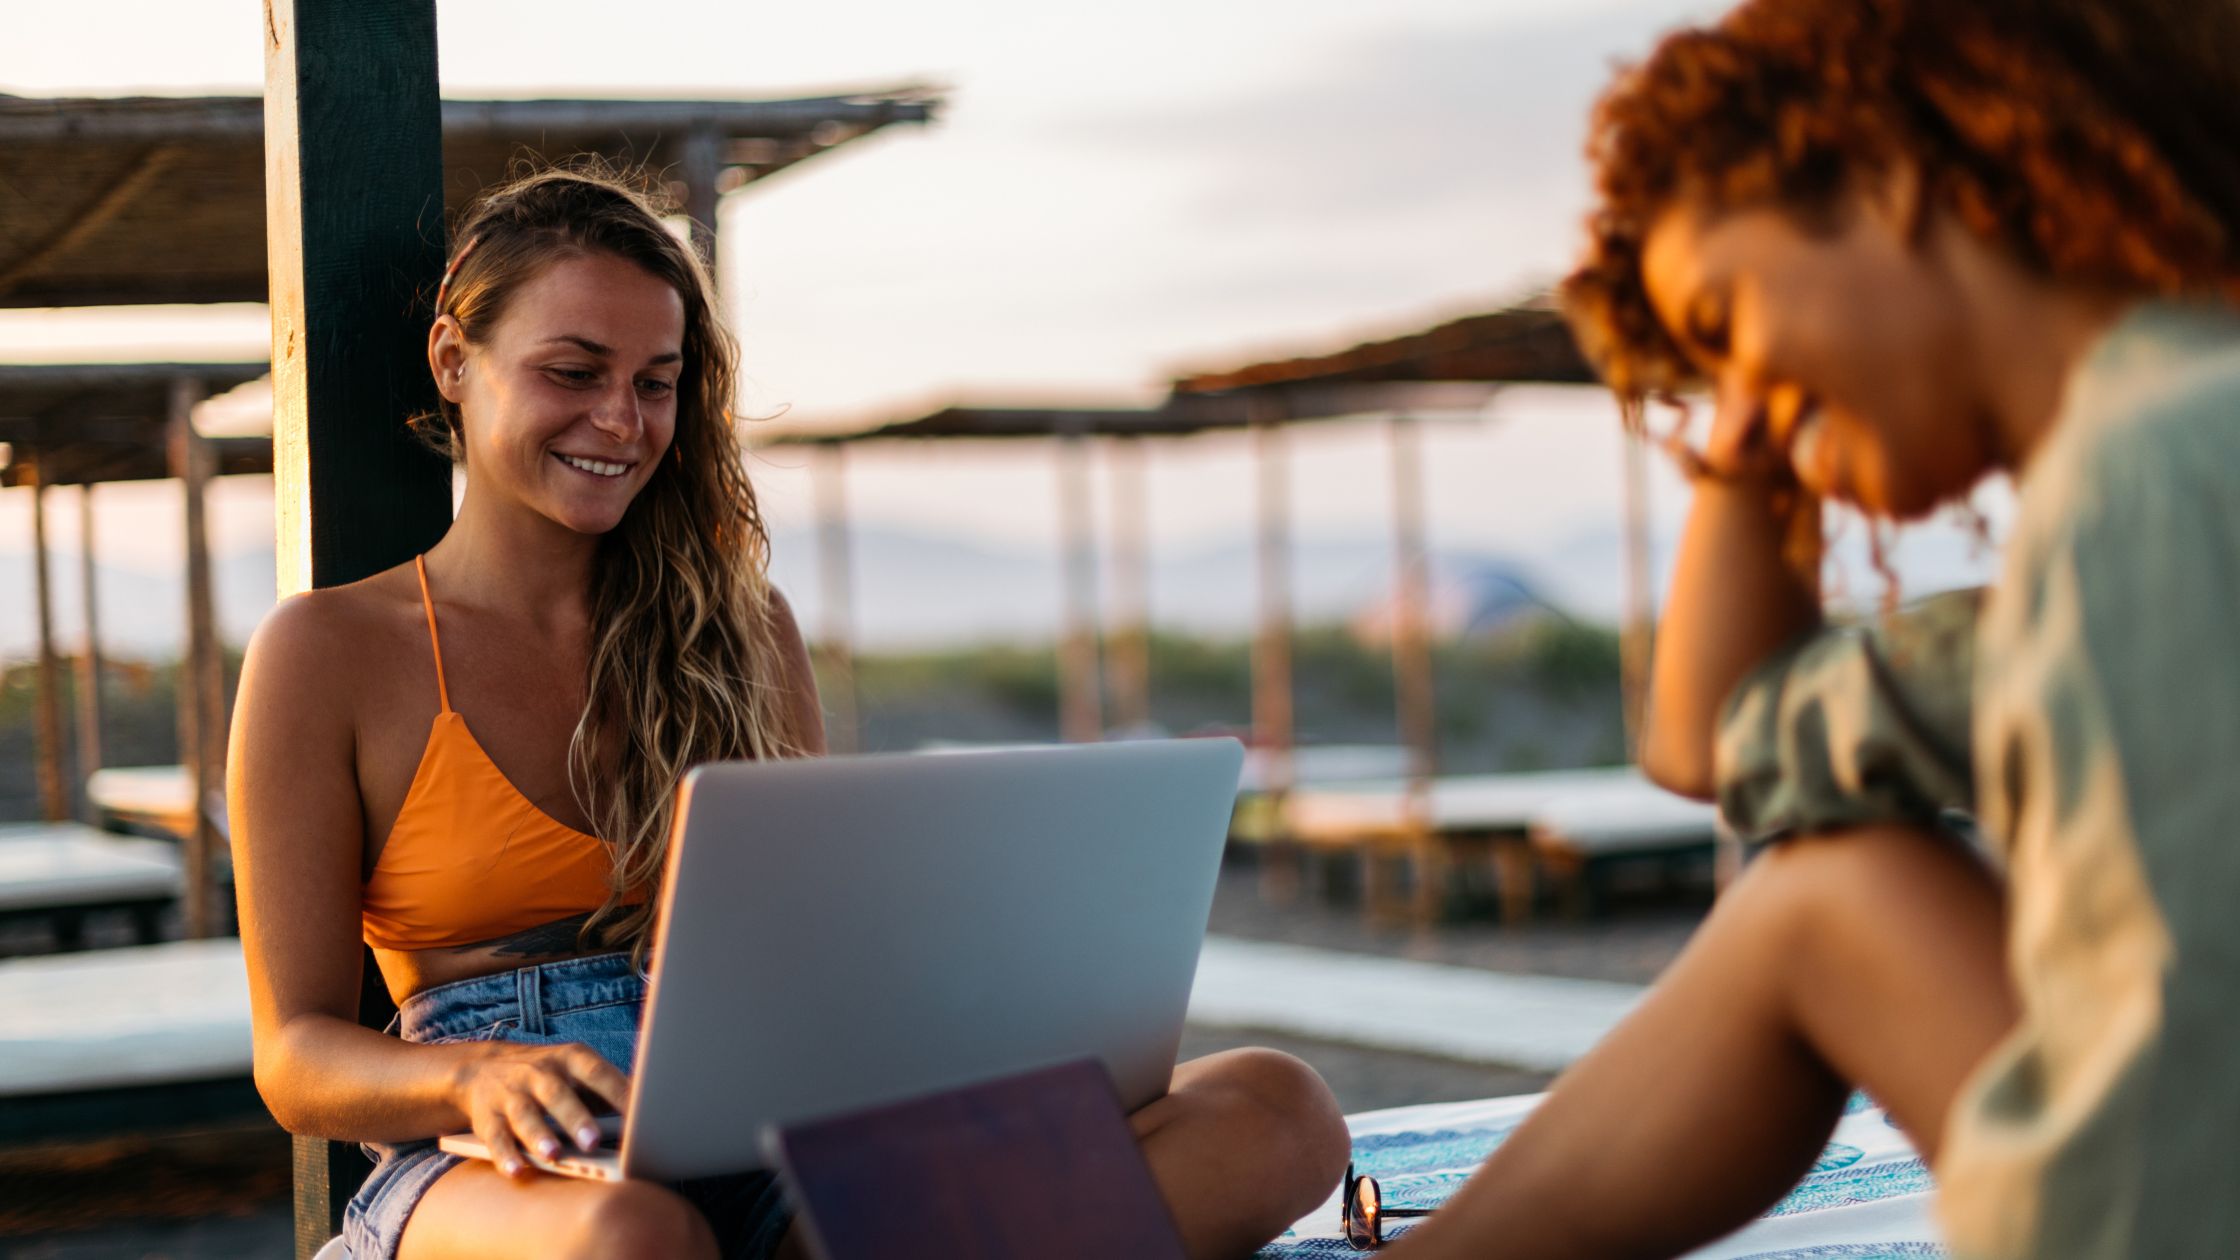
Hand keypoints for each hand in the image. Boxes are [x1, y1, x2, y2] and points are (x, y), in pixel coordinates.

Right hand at [451, 1041, 630, 1178]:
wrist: (482, 1067)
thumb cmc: (550, 1075)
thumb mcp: (579, 1071)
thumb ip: (611, 1088)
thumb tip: (657, 1106)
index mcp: (570, 1059)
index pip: (597, 1073)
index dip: (618, 1093)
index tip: (640, 1115)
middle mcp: (540, 1073)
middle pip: (558, 1095)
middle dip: (575, 1118)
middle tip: (593, 1142)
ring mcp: (511, 1094)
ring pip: (525, 1115)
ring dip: (538, 1136)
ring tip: (553, 1156)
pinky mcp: (487, 1116)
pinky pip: (495, 1137)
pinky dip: (505, 1155)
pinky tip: (517, 1171)